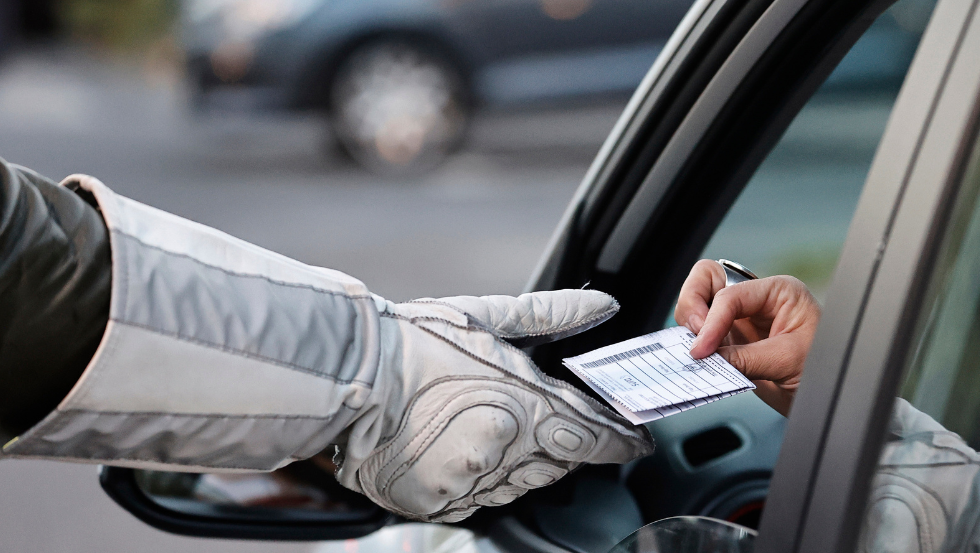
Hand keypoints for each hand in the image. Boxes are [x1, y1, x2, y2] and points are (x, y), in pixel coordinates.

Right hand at [339, 290, 654, 521]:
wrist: (344, 381)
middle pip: (559, 461)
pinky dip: (484, 477)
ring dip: (524, 460)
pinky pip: (482, 498)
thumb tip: (601, 306)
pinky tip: (463, 448)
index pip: (594, 437)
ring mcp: (471, 485)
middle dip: (563, 443)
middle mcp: (504, 455)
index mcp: (524, 410)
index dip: (620, 440)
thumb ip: (552, 315)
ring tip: (494, 425)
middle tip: (548, 419)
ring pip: (522, 482)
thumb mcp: (488, 318)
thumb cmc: (411, 344)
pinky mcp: (440, 504)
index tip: (635, 440)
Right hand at [674, 259, 820, 414]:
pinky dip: (693, 344)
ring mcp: (742, 321)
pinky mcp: (732, 343)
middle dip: (693, 305)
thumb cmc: (829, 370)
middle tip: (693, 337)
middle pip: (707, 280)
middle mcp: (757, 301)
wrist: (833, 399)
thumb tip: (708, 358)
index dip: (712, 321)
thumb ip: (745, 358)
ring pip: (699, 304)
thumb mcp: (788, 360)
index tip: (702, 349)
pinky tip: (697, 360)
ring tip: (697, 351)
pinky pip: (702, 336)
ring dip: (690, 325)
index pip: (731, 294)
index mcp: (778, 292)